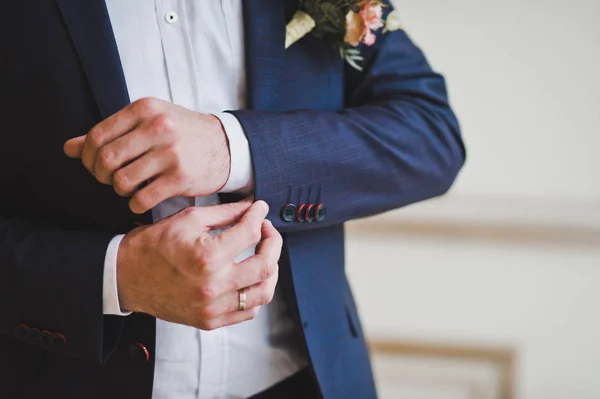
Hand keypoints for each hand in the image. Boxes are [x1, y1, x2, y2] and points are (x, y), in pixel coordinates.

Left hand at [63, 97, 230, 213]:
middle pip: (107, 159)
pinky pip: (143, 198)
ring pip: (122, 181)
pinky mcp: (181, 177)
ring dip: (120, 190)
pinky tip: (142, 199)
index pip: (97, 136)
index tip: (94, 165)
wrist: (226, 145)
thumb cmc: (183, 133)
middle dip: (101, 175)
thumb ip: (110, 132)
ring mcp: (171, 153)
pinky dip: (136, 204)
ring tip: (129, 188)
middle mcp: (158, 127)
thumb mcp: (149, 122)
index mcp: (145, 109)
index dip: (88, 157)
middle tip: (110, 179)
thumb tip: (68, 148)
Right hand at [117, 200, 281, 330]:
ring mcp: (213, 307)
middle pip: (266, 265)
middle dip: (274, 243)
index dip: (259, 216)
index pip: (250, 233)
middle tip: (267, 231)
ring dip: (270, 271)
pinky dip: (256, 294)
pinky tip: (251, 278)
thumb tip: (252, 207)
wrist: (127, 277)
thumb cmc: (154, 245)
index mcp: (207, 257)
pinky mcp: (210, 321)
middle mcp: (213, 286)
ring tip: (264, 256)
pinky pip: (248, 312)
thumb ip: (225, 213)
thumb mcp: (188, 219)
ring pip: (263, 293)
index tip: (260, 210)